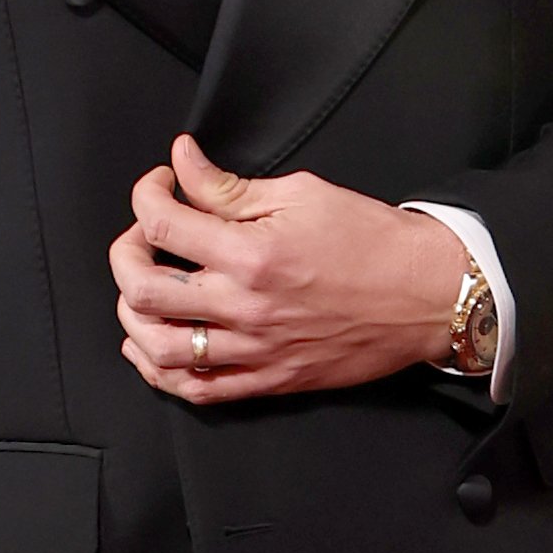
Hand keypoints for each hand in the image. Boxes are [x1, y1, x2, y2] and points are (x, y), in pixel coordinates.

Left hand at [113, 133, 459, 400]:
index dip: (148, 193)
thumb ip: (230, 187)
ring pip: (158, 346)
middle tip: (143, 235)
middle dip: (126, 252)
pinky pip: (196, 389)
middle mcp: (246, 306)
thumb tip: (182, 162)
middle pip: (143, 287)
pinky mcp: (269, 381)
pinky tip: (150, 345)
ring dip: (132, 313)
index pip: (161, 222)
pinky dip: (159, 370)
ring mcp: (254, 350)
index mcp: (252, 252)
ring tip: (142, 288)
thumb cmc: (372, 240)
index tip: (161, 183)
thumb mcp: (302, 193)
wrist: (427, 295)